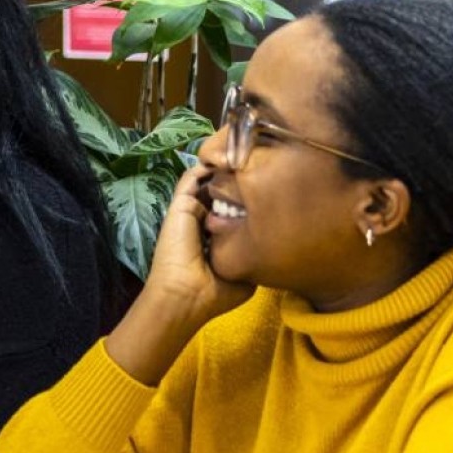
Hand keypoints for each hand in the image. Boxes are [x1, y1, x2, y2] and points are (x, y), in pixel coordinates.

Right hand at [103, 166, 254, 385]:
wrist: (187, 296)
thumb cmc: (215, 292)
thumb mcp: (245, 278)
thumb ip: (255, 259)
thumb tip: (271, 247)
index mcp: (215, 239)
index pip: (231, 213)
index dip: (247, 202)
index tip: (268, 192)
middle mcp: (202, 223)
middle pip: (220, 194)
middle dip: (236, 182)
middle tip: (257, 169)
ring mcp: (189, 213)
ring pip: (205, 183)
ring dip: (220, 170)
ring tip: (240, 157)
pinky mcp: (180, 205)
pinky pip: (191, 178)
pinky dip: (203, 167)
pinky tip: (222, 158)